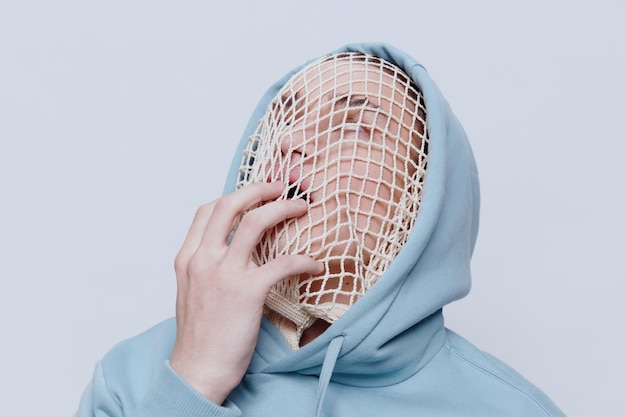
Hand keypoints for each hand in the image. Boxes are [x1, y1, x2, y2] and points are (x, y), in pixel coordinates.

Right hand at [169, 182, 322, 404]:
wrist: (198, 370)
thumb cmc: (199, 336)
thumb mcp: (191, 291)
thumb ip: (205, 266)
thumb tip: (228, 251)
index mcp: (188, 258)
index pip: (206, 210)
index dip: (233, 195)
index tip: (254, 193)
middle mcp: (203, 259)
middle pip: (229, 205)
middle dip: (258, 189)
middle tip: (280, 187)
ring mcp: (224, 273)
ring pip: (255, 222)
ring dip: (282, 208)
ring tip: (300, 207)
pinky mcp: (248, 291)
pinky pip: (283, 262)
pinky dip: (304, 260)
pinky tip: (316, 264)